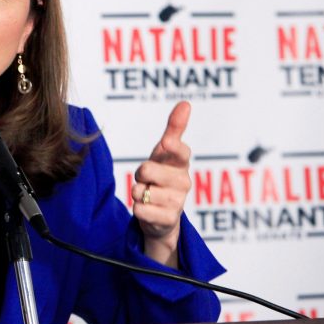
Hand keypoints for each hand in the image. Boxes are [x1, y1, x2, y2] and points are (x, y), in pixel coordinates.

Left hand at [131, 101, 191, 267]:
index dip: (172, 147)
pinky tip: (148, 209)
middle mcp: (183, 182)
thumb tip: (186, 104)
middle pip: (147, 170)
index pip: (180, 152)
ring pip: (139, 190)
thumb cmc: (163, 175)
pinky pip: (139, 209)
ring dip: (137, 192)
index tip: (165, 142)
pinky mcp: (167, 220)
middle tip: (147, 179)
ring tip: (149, 195)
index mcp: (181, 163)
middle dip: (140, 174)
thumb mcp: (165, 153)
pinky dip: (137, 209)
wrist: (162, 215)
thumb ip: (174, 129)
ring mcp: (176, 202)